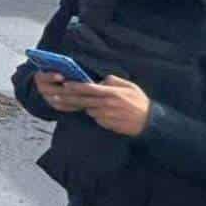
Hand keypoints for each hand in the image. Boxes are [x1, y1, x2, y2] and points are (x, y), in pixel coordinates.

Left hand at [33, 74, 150, 135]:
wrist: (150, 122)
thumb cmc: (139, 102)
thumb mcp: (129, 86)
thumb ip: (113, 81)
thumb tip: (100, 81)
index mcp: (112, 93)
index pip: (89, 89)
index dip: (75, 87)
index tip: (65, 85)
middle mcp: (107, 104)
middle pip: (83, 101)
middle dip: (68, 98)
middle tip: (55, 97)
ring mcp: (107, 116)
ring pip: (89, 110)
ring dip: (86, 107)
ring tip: (87, 104)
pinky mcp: (107, 125)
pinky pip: (96, 119)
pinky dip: (97, 116)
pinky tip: (104, 114)